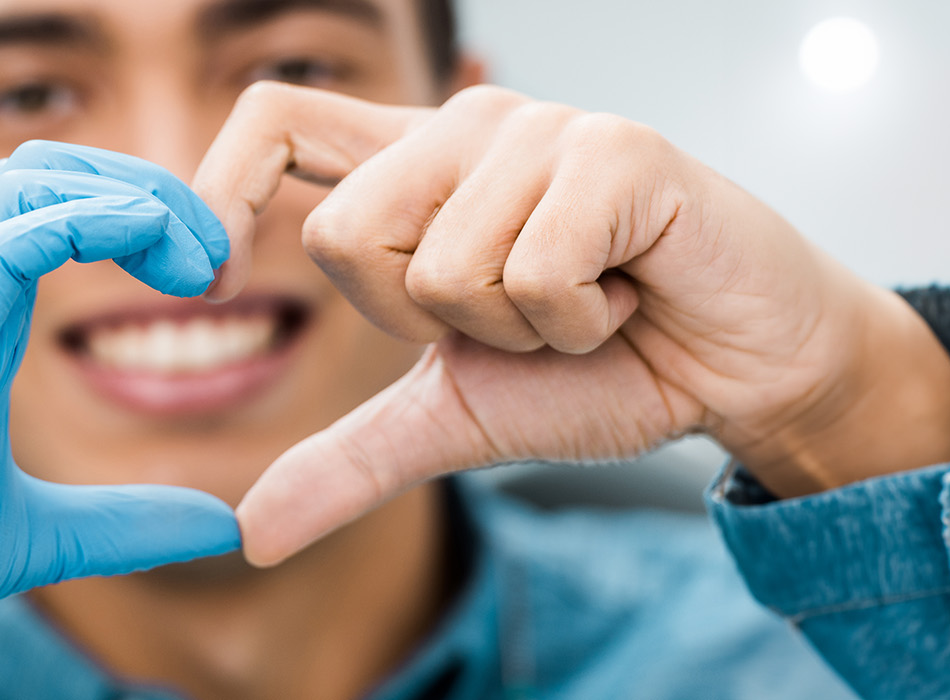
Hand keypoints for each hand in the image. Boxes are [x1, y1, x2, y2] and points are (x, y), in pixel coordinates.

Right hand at [0, 142, 238, 698]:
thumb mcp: (58, 534)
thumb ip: (136, 520)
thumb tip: (223, 527)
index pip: (62, 209)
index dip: (142, 218)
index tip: (209, 281)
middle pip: (53, 169)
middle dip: (145, 186)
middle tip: (214, 258)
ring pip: (33, 177)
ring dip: (129, 195)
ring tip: (193, 261)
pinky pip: (19, 229)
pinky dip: (92, 219)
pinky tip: (149, 246)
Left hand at [194, 82, 949, 565]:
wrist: (736, 371)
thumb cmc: (599, 367)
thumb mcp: (452, 415)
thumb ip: (348, 458)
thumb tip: (248, 533)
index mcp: (409, 170)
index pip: (274, 121)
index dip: (221, 185)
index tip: (213, 278)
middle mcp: (460, 128)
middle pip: (341, 236)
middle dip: (418, 325)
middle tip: (508, 320)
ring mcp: (538, 129)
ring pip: (441, 268)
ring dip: (515, 331)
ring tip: (579, 305)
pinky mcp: (616, 151)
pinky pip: (532, 272)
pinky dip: (575, 323)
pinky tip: (623, 293)